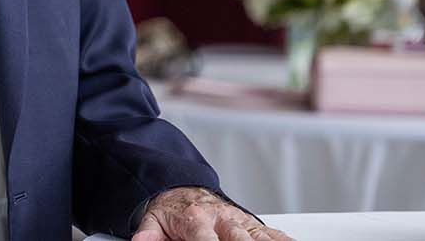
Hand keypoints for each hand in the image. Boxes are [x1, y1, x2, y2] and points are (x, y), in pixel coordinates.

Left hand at [130, 187, 293, 240]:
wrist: (183, 189)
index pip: (205, 240)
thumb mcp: (154, 219)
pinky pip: (273, 234)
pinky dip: (285, 240)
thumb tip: (140, 240)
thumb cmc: (171, 210)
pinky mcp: (253, 224)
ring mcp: (240, 221)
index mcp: (195, 219)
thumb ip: (148, 232)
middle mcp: (221, 219)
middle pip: (239, 239)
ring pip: (261, 236)